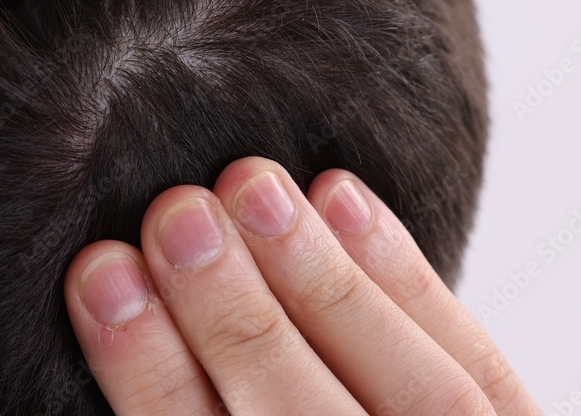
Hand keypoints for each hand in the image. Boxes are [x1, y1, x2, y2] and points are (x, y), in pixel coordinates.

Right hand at [65, 157, 541, 413]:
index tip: (100, 275)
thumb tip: (117, 311)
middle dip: (238, 318)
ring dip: (325, 280)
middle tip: (178, 215)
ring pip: (418, 398)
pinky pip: (480, 367)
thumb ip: (185, 406)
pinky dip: (405, 275)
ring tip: (252, 186)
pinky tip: (338, 195)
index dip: (150, 374)